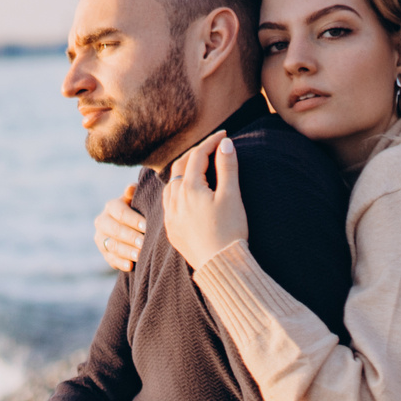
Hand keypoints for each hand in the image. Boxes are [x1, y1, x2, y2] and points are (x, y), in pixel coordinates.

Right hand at [93, 183, 146, 272]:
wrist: (134, 227)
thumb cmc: (140, 210)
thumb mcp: (138, 201)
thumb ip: (135, 194)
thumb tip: (130, 188)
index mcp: (111, 206)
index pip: (120, 212)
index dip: (133, 219)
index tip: (146, 226)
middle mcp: (102, 221)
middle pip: (115, 230)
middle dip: (130, 236)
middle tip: (144, 242)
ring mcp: (101, 237)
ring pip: (112, 245)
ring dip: (126, 251)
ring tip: (140, 255)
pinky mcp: (104, 252)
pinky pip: (110, 259)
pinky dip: (120, 263)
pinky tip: (131, 266)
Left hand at [159, 132, 248, 271]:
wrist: (220, 266)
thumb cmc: (230, 230)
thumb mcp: (232, 196)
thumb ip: (228, 167)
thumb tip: (225, 143)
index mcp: (190, 188)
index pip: (198, 156)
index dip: (212, 142)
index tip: (225, 134)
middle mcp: (175, 199)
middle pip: (181, 166)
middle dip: (197, 153)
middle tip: (213, 147)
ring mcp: (170, 215)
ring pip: (171, 183)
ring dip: (184, 170)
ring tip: (199, 165)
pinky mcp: (171, 229)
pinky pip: (168, 201)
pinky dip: (176, 189)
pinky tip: (184, 192)